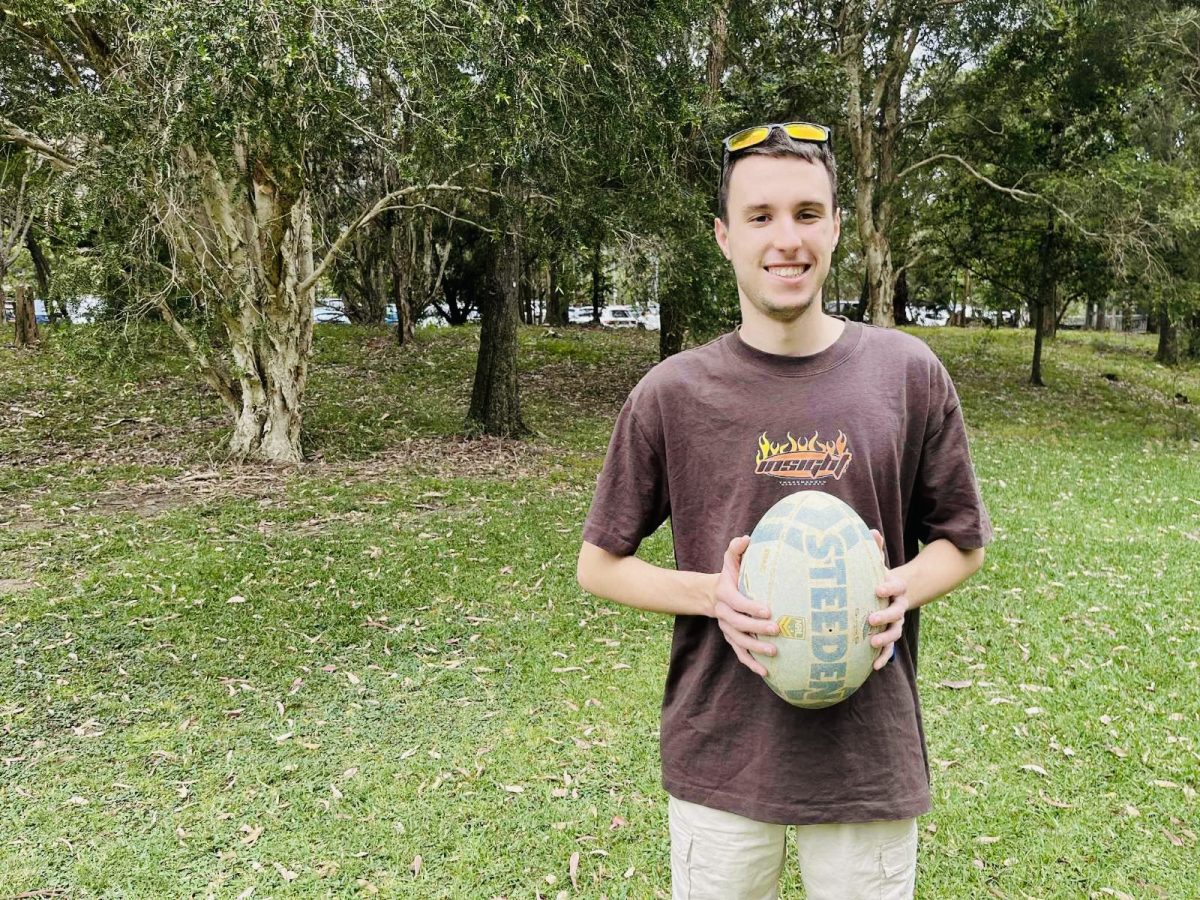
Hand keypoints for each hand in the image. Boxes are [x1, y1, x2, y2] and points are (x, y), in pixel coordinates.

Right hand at [711, 535, 777, 676]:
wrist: (711, 596)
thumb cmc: (729, 577)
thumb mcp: (730, 561)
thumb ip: (736, 549)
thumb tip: (747, 538)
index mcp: (725, 594)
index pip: (737, 602)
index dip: (751, 607)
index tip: (769, 609)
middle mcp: (723, 614)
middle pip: (739, 624)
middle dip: (757, 628)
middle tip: (777, 630)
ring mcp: (727, 629)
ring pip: (739, 642)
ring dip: (756, 649)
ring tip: (774, 652)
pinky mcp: (732, 639)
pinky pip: (740, 654)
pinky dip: (751, 664)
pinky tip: (766, 672)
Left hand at [868, 529, 907, 669]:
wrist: (896, 594)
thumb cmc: (879, 577)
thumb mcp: (878, 564)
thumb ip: (875, 550)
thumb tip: (871, 531)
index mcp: (895, 588)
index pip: (895, 586)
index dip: (889, 587)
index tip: (878, 588)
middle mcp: (898, 606)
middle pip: (896, 612)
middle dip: (885, 616)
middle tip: (871, 619)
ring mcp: (896, 622)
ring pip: (895, 632)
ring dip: (885, 639)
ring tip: (872, 643)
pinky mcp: (890, 635)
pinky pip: (890, 648)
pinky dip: (883, 657)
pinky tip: (874, 666)